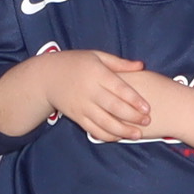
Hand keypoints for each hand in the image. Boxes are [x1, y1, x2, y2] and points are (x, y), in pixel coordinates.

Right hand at [35, 50, 158, 142]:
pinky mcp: (76, 116)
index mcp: (97, 74)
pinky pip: (92, 129)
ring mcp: (82, 106)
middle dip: (132, 117)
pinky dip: (106, 136)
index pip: (119, 88)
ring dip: (122, 130)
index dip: (134, 100)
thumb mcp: (96, 56)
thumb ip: (119, 63)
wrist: (46, 77)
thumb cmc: (75, 63)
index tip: (147, 108)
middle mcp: (89, 91)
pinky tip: (118, 137)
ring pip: (104, 122)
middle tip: (147, 121)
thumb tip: (141, 66)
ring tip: (137, 134)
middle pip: (113, 107)